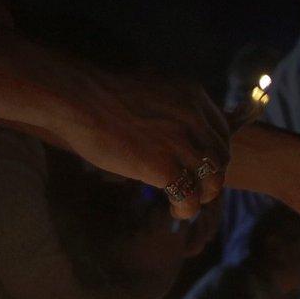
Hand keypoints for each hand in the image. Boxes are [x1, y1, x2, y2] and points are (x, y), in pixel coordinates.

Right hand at [54, 66, 231, 217]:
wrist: (77, 97)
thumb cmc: (99, 92)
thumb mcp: (148, 87)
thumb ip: (167, 104)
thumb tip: (165, 120)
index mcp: (192, 96)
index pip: (222, 131)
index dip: (214, 152)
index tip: (199, 165)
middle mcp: (194, 119)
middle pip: (221, 157)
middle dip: (210, 176)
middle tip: (195, 188)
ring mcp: (180, 144)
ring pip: (212, 179)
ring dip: (202, 196)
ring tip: (186, 203)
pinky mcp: (162, 168)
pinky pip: (188, 196)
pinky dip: (185, 208)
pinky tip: (175, 210)